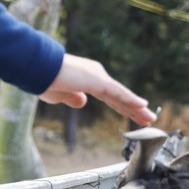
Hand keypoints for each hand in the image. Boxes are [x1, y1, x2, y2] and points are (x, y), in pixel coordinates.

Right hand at [38, 54, 156, 125]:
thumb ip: (73, 98)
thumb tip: (82, 102)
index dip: (122, 107)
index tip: (133, 115)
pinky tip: (142, 106)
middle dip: (133, 109)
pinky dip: (130, 99)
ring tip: (150, 118)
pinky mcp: (97, 80)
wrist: (37, 70)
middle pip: (120, 97)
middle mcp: (97, 76)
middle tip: (148, 119)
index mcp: (88, 80)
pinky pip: (117, 92)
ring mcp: (98, 77)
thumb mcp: (60, 95)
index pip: (110, 97)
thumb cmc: (44, 80)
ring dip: (136, 108)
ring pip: (122, 95)